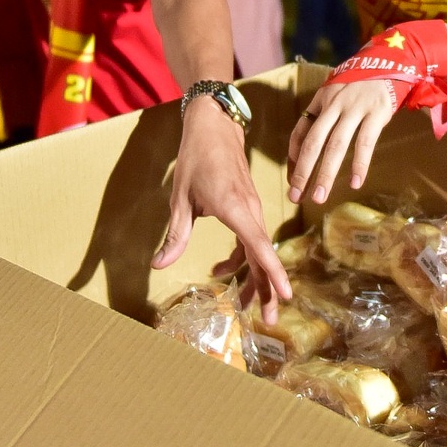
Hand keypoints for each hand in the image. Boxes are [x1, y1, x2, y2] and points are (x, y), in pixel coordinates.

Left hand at [157, 97, 291, 322]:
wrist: (214, 126)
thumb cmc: (196, 158)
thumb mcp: (180, 199)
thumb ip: (175, 235)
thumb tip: (160, 265)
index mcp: (235, 209)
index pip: (259, 247)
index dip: (272, 273)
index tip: (286, 295)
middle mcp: (250, 211)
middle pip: (263, 256)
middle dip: (267, 289)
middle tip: (268, 320)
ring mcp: (252, 209)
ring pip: (258, 250)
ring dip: (254, 277)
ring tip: (247, 305)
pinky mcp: (248, 207)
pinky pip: (251, 239)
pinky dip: (242, 258)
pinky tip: (222, 269)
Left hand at [287, 78, 400, 206]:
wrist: (389, 63)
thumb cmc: (360, 85)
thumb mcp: (336, 94)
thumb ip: (322, 117)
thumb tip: (304, 150)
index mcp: (321, 100)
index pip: (301, 131)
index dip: (294, 157)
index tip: (292, 179)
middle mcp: (334, 105)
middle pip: (314, 142)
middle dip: (303, 171)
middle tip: (296, 196)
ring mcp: (355, 108)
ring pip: (336, 146)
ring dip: (326, 173)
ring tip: (319, 197)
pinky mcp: (376, 113)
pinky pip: (365, 142)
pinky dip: (360, 164)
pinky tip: (356, 183)